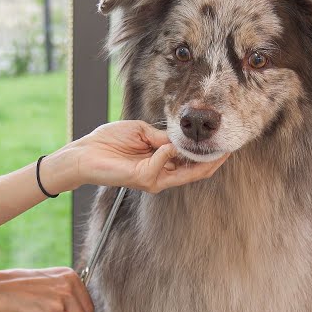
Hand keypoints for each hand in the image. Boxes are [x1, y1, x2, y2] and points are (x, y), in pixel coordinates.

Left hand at [44, 120, 227, 193]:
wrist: (85, 153)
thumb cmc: (109, 141)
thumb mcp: (142, 132)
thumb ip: (162, 137)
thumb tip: (179, 139)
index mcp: (161, 162)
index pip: (191, 162)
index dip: (207, 154)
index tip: (221, 141)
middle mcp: (161, 174)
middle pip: (195, 172)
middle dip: (212, 161)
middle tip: (227, 148)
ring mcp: (153, 179)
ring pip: (186, 174)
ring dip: (197, 159)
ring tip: (210, 147)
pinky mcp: (143, 179)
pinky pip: (162, 165)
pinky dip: (165, 153)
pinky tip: (165, 145)